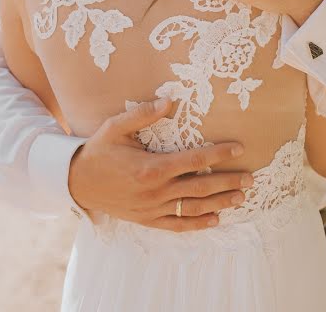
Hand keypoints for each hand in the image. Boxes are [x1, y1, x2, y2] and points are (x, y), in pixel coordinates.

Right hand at [67, 97, 254, 231]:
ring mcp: (151, 209)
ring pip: (192, 208)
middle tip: (250, 178)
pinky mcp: (146, 220)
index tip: (238, 147)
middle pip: (200, 187)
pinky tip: (215, 220)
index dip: (218, 153)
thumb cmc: (97, 151)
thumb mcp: (115, 127)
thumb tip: (169, 100)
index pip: (194, 160)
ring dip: (219, 203)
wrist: (75, 182)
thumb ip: (143, 114)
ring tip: (240, 198)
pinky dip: (197, 224)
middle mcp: (154, 191)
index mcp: (150, 167)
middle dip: (227, 182)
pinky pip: (176, 225)